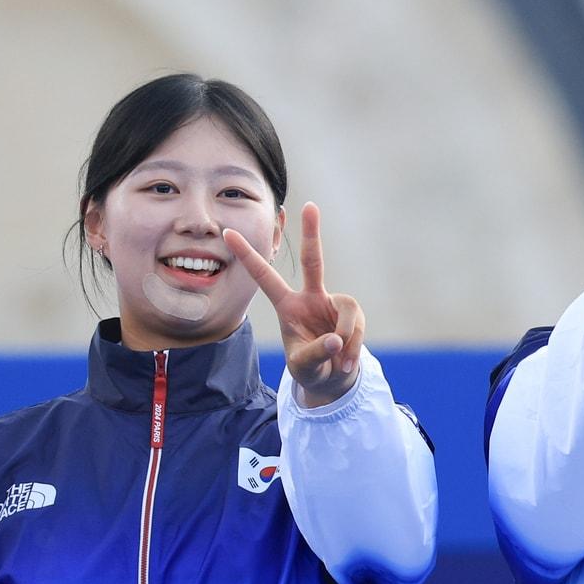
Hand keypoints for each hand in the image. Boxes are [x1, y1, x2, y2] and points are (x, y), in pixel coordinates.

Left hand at [224, 202, 363, 406]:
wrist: (332, 378)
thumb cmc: (309, 367)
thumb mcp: (304, 366)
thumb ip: (317, 353)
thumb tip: (336, 340)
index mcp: (287, 306)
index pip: (264, 277)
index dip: (247, 255)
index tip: (228, 232)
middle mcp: (311, 297)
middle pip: (313, 260)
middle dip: (312, 233)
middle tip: (310, 206)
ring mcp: (333, 302)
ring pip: (345, 311)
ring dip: (345, 340)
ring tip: (340, 363)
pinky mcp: (352, 313)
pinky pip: (355, 327)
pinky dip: (353, 348)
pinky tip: (346, 363)